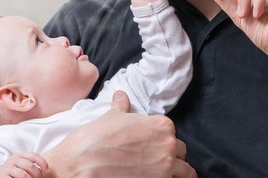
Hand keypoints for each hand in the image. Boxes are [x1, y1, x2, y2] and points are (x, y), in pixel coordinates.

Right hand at [0, 152, 48, 177]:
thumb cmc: (13, 171)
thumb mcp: (21, 165)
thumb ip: (31, 165)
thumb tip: (45, 171)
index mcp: (19, 156)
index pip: (33, 156)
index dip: (42, 163)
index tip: (47, 171)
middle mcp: (13, 160)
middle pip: (29, 166)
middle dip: (37, 174)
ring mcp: (7, 169)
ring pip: (23, 174)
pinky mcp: (3, 177)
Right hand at [44, 91, 195, 176]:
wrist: (82, 163)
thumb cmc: (96, 138)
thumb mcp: (111, 117)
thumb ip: (122, 106)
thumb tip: (121, 96)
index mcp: (161, 126)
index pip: (172, 133)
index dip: (163, 139)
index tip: (153, 144)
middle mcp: (167, 145)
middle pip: (180, 151)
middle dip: (172, 155)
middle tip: (157, 160)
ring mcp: (165, 168)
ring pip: (186, 172)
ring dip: (178, 172)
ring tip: (166, 174)